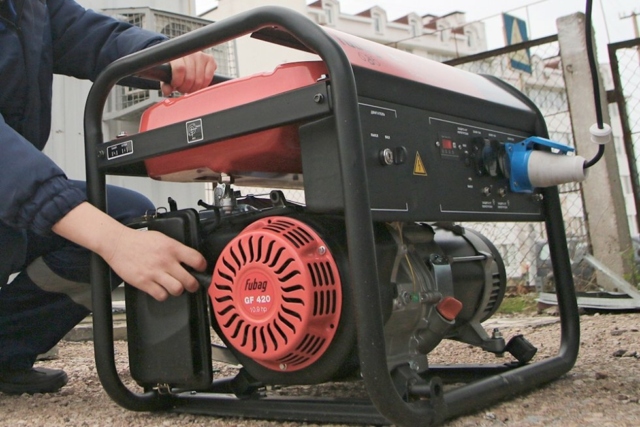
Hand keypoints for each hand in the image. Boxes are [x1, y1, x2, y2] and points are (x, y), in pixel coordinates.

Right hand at [52, 202, 206, 300]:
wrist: (117, 243)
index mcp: (172, 248)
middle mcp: (166, 261)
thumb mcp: (162, 238)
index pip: (197, 260)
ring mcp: (155, 273)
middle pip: (190, 280)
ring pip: (177, 290)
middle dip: (193, 285)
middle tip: (192, 284)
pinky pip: (161, 295)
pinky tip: (161, 289)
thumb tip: (190, 258)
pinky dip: (163, 294)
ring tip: (175, 287)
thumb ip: (177, 248)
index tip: (201, 270)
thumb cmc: (139, 241)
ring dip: (178, 290)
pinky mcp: (144, 282)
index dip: (202, 267)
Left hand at [161, 51, 216, 95]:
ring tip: (190, 86)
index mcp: (176, 54)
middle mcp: (190, 53)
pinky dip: (203, 85)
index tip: (175, 85)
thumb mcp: (167, 74)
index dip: (178, 81)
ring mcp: (201, 56)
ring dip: (194, 88)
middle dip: (186, 88)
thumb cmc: (175, 67)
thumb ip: (166, 83)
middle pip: (190, 78)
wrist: (185, 58)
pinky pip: (208, 78)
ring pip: (199, 80)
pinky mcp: (210, 60)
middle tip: (183, 88)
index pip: (180, 69)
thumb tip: (167, 91)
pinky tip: (198, 84)